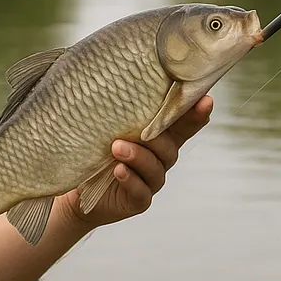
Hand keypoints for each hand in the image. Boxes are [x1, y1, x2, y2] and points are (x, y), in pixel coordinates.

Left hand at [62, 95, 212, 229]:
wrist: (75, 189)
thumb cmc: (95, 150)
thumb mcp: (107, 127)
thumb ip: (121, 112)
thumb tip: (118, 80)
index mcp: (159, 137)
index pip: (183, 124)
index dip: (196, 114)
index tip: (205, 100)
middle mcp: (160, 158)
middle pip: (170, 146)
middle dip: (156, 137)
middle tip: (137, 130)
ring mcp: (151, 181)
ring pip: (155, 168)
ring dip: (138, 156)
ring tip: (117, 148)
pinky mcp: (138, 200)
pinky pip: (141, 192)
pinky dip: (131, 180)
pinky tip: (119, 171)